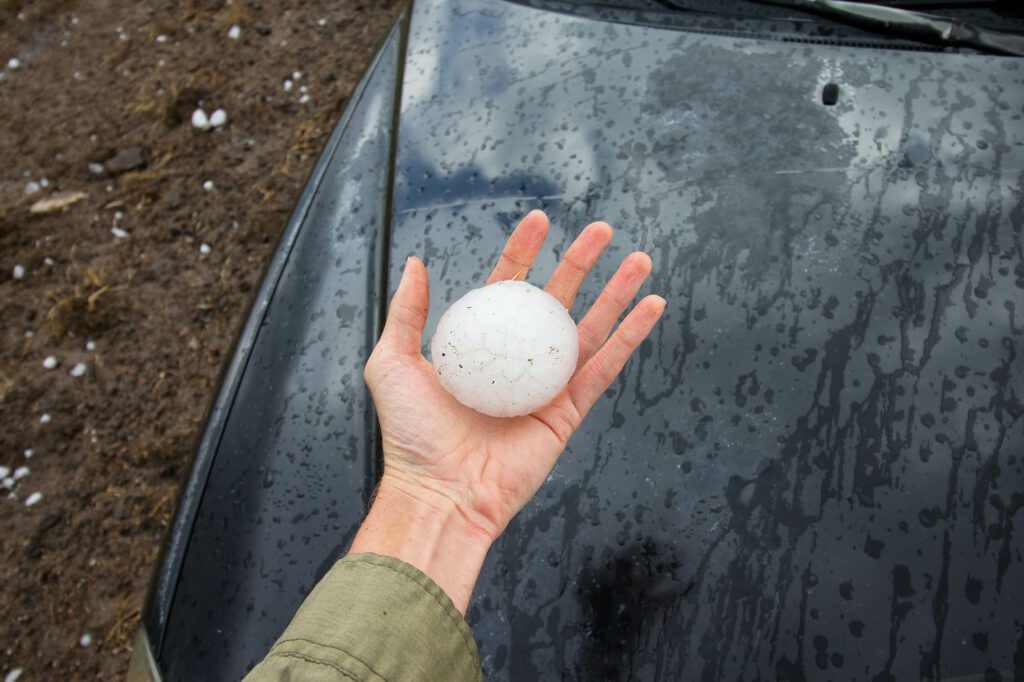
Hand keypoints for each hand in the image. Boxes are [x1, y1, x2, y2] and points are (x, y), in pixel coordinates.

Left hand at [350, 210, 664, 611]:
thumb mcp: (392, 363)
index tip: (539, 220)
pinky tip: (651, 306)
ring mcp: (545, 387)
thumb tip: (417, 262)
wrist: (439, 492)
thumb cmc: (411, 435)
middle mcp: (515, 362)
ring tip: (639, 259)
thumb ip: (406, 313)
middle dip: (581, 263)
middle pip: (556, 301)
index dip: (524, 251)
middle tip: (602, 229)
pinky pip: (605, 368)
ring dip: (617, 293)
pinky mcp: (569, 413)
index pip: (508, 287)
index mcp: (479, 346)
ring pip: (589, 329)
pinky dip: (629, 338)